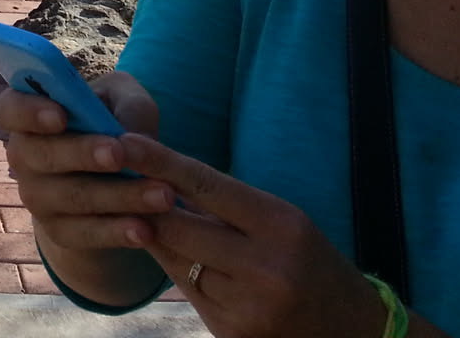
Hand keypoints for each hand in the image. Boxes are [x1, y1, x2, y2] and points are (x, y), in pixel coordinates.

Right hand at [0, 70, 174, 253]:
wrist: (116, 181)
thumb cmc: (115, 124)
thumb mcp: (125, 101)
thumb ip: (128, 104)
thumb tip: (129, 133)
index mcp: (28, 113)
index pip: (9, 108)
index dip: (29, 112)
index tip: (62, 116)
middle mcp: (22, 155)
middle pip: (39, 154)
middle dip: (81, 154)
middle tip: (120, 154)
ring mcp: (36, 196)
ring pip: (71, 196)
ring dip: (117, 196)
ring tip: (161, 194)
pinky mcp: (57, 231)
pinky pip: (83, 233)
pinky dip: (116, 232)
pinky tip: (146, 230)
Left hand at [119, 132, 386, 337]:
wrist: (350, 329)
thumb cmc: (309, 261)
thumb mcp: (281, 221)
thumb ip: (224, 203)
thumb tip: (159, 175)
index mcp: (282, 225)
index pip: (207, 184)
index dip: (159, 161)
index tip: (123, 140)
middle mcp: (266, 267)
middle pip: (178, 226)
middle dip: (141, 201)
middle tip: (109, 176)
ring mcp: (249, 306)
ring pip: (176, 259)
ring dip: (155, 236)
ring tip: (138, 211)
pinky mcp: (232, 334)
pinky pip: (185, 290)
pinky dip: (174, 267)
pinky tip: (169, 251)